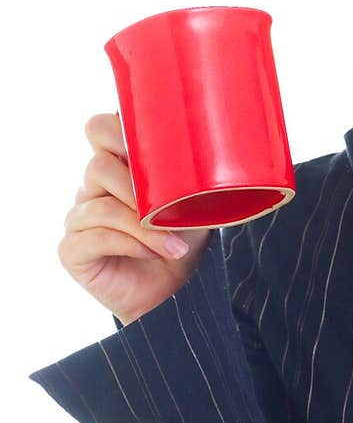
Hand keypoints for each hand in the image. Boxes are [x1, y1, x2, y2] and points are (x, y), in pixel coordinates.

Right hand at [58, 111, 210, 325]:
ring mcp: (79, 218)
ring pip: (102, 205)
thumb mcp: (195, 200)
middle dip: (137, 184)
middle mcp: (92, 188)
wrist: (177, 293)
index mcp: (118, 167)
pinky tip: (155, 254)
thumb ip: (190, 171)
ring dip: (145, 226)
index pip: (100, 129)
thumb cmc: (184, 239)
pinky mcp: (72, 249)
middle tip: (169, 205)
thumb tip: (211, 147)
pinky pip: (95, 237)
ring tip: (177, 246)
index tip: (159, 151)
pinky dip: (131, 244)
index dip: (121, 131)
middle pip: (98, 164)